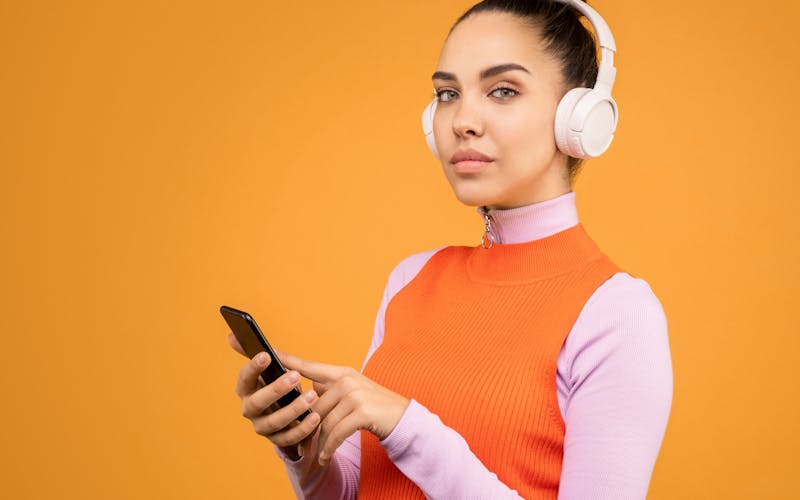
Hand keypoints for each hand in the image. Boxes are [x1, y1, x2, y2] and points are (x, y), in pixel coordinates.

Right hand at [228, 333, 319, 459]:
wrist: (290, 413)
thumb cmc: (281, 386)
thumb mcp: (274, 371)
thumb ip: (262, 356)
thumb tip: (233, 335)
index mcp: (247, 389)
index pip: (244, 378)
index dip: (253, 368)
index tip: (266, 355)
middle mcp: (250, 409)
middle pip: (257, 402)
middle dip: (276, 389)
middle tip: (296, 376)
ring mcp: (262, 426)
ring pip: (275, 421)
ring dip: (294, 409)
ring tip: (312, 396)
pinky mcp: (277, 441)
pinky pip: (289, 437)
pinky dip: (303, 428)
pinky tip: (316, 417)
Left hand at [280, 351, 410, 466]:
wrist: (403, 418)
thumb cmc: (375, 407)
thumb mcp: (353, 392)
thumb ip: (331, 388)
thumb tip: (311, 388)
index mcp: (342, 373)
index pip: (309, 366)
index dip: (288, 360)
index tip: (268, 351)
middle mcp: (347, 380)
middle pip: (315, 406)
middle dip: (309, 429)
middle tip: (303, 446)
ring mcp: (355, 394)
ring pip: (325, 422)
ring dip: (320, 443)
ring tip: (318, 454)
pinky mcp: (361, 411)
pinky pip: (336, 433)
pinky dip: (330, 447)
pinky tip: (326, 456)